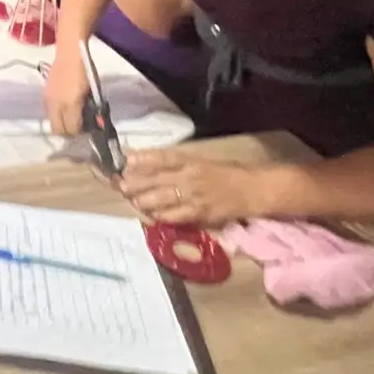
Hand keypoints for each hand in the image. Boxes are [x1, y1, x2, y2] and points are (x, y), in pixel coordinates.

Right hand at [43, 51, 89, 135]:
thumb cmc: (86, 70)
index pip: (72, 128)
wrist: (70, 53)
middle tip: (77, 127)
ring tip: (70, 116)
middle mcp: (56, 104)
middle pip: (57, 130)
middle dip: (67, 132)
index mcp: (71, 103)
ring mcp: (48, 100)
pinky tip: (63, 107)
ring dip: (61, 123)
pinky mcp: (44, 95)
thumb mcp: (93, 90)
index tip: (86, 129)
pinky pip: (49, 112)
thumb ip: (90, 107)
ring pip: (52, 122)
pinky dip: (56, 114)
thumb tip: (91, 121)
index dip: (80, 132)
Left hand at [115, 150, 263, 225]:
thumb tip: (149, 163)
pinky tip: (153, 215)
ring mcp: (194, 195)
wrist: (252, 190)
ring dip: (144, 201)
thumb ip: (179, 163)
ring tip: (134, 201)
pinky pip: (174, 216)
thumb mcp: (202, 161)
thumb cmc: (227, 173)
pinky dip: (161, 216)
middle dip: (136, 183)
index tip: (126, 159)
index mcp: (191, 160)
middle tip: (121, 186)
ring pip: (161, 199)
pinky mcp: (200, 213)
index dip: (143, 158)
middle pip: (156, 179)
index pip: (163, 157)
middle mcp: (190, 176)